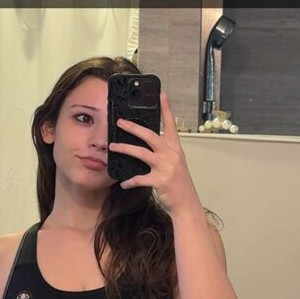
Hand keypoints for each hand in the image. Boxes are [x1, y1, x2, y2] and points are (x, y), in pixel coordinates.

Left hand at [109, 90, 198, 216]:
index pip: (171, 125)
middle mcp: (171, 155)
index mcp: (175, 149)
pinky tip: (123, 183)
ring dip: (125, 149)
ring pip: (141, 153)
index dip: (166, 109)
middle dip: (133, 127)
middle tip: (120, 121)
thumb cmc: (178, 184)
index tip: (162, 94)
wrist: (186, 204)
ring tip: (113, 147)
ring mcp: (166, 167)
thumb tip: (145, 145)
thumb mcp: (175, 164)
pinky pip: (140, 178)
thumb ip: (163, 153)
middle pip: (150, 135)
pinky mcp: (160, 180)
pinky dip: (130, 181)